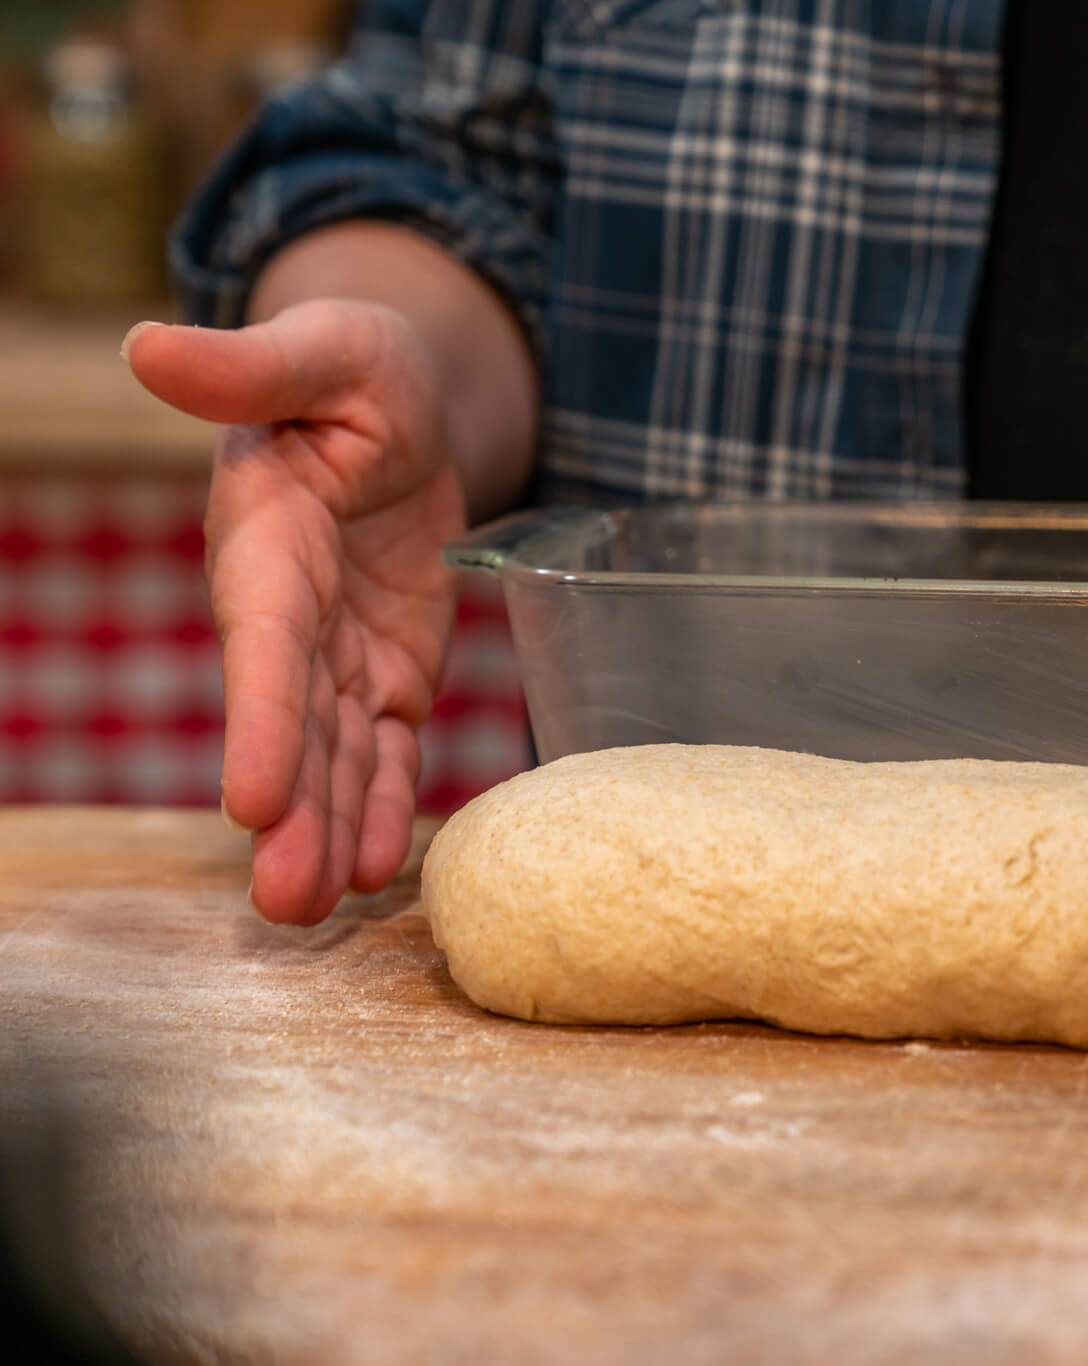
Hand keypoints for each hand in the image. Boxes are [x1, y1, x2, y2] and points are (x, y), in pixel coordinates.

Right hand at [126, 303, 465, 925]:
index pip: (264, 645)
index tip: (251, 801)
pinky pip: (387, 745)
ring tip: (318, 909)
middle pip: (292, 723)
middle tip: (286, 904)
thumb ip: (251, 365)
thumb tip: (151, 347)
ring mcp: (342, 650)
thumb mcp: (326, 349)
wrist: (406, 405)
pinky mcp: (390, 669)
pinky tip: (373, 868)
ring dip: (328, 829)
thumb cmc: (360, 368)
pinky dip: (384, 801)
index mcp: (267, 541)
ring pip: (334, 753)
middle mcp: (293, 611)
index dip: (260, 721)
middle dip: (290, 811)